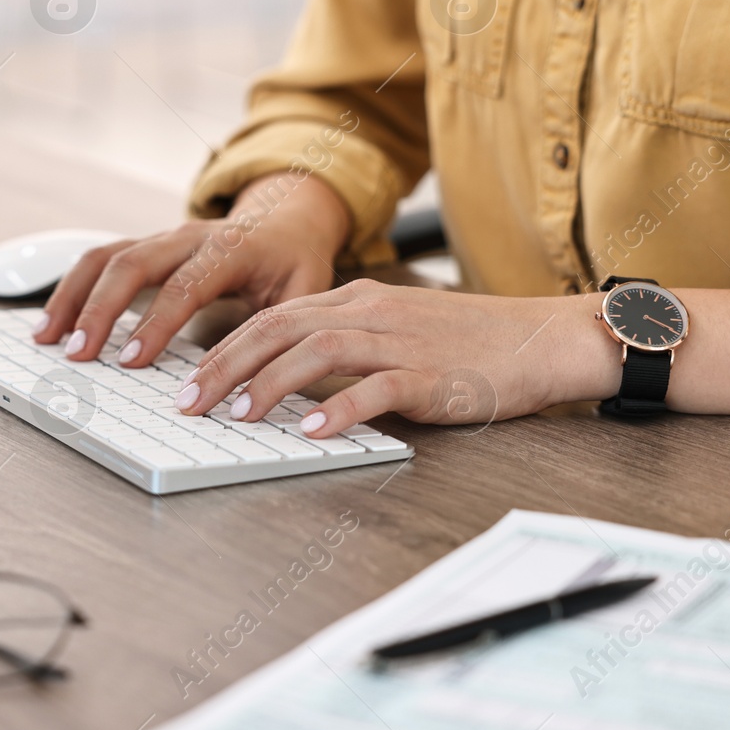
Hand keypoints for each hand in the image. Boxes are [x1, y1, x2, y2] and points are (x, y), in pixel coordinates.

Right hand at [33, 173, 350, 364]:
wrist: (285, 220)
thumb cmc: (293, 262)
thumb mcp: (305, 292)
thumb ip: (280, 329)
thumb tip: (255, 377)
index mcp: (232, 248)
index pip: (186, 284)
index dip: (157, 322)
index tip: (132, 360)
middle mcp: (189, 236)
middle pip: (133, 263)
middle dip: (100, 310)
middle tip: (79, 354)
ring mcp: (162, 238)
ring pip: (106, 256)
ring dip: (73, 296)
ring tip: (48, 338)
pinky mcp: (145, 246)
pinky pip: (100, 260)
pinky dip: (72, 289)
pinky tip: (53, 321)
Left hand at [175, 281, 616, 436]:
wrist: (542, 339)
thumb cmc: (470, 342)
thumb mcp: (396, 330)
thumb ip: (344, 347)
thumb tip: (287, 383)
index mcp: (357, 299)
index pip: (273, 315)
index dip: (223, 346)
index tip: (187, 379)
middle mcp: (370, 312)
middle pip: (279, 328)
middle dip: (223, 365)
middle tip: (187, 401)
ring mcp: (400, 341)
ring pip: (316, 351)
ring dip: (268, 384)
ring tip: (236, 416)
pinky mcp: (431, 376)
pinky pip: (375, 389)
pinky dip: (338, 409)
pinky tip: (311, 430)